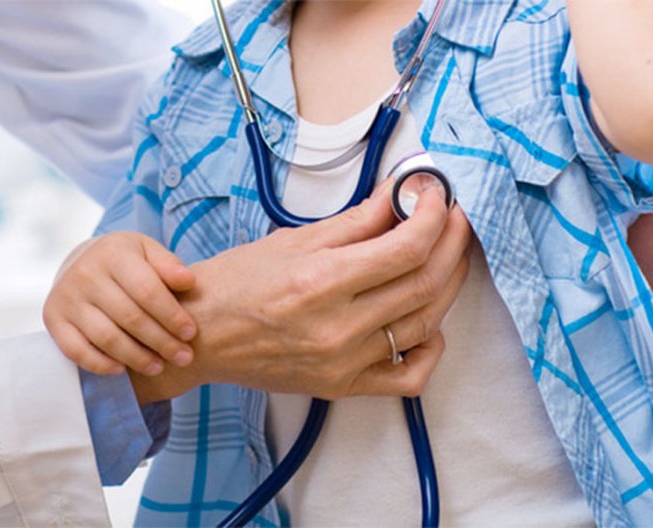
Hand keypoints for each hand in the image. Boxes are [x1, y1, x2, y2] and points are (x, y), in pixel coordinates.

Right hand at [44, 232, 197, 375]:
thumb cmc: (125, 262)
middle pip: (130, 317)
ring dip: (136, 358)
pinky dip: (100, 364)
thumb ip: (169, 265)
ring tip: (159, 366)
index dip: (172, 316)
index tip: (191, 333)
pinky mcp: (53, 319)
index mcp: (113, 253)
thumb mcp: (147, 252)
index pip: (147, 290)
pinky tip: (123, 370)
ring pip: (106, 337)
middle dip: (161, 341)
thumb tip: (188, 282)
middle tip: (183, 357)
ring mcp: (65, 298)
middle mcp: (84, 274)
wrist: (81, 263)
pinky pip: (77, 350)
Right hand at [131, 180, 470, 402]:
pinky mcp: (343, 386)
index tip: (437, 194)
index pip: (406, 247)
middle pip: (425, 282)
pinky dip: (431, 347)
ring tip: (446, 254)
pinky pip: (409, 376)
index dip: (434, 215)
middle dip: (451, 242)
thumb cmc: (236, 282)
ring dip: (448, 283)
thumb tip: (401, 194)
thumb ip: (356, 221)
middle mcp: (337, 327)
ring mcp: (343, 362)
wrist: (200, 335)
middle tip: (452, 216)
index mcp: (320, 282)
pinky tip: (427, 320)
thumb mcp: (292, 240)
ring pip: (426, 322)